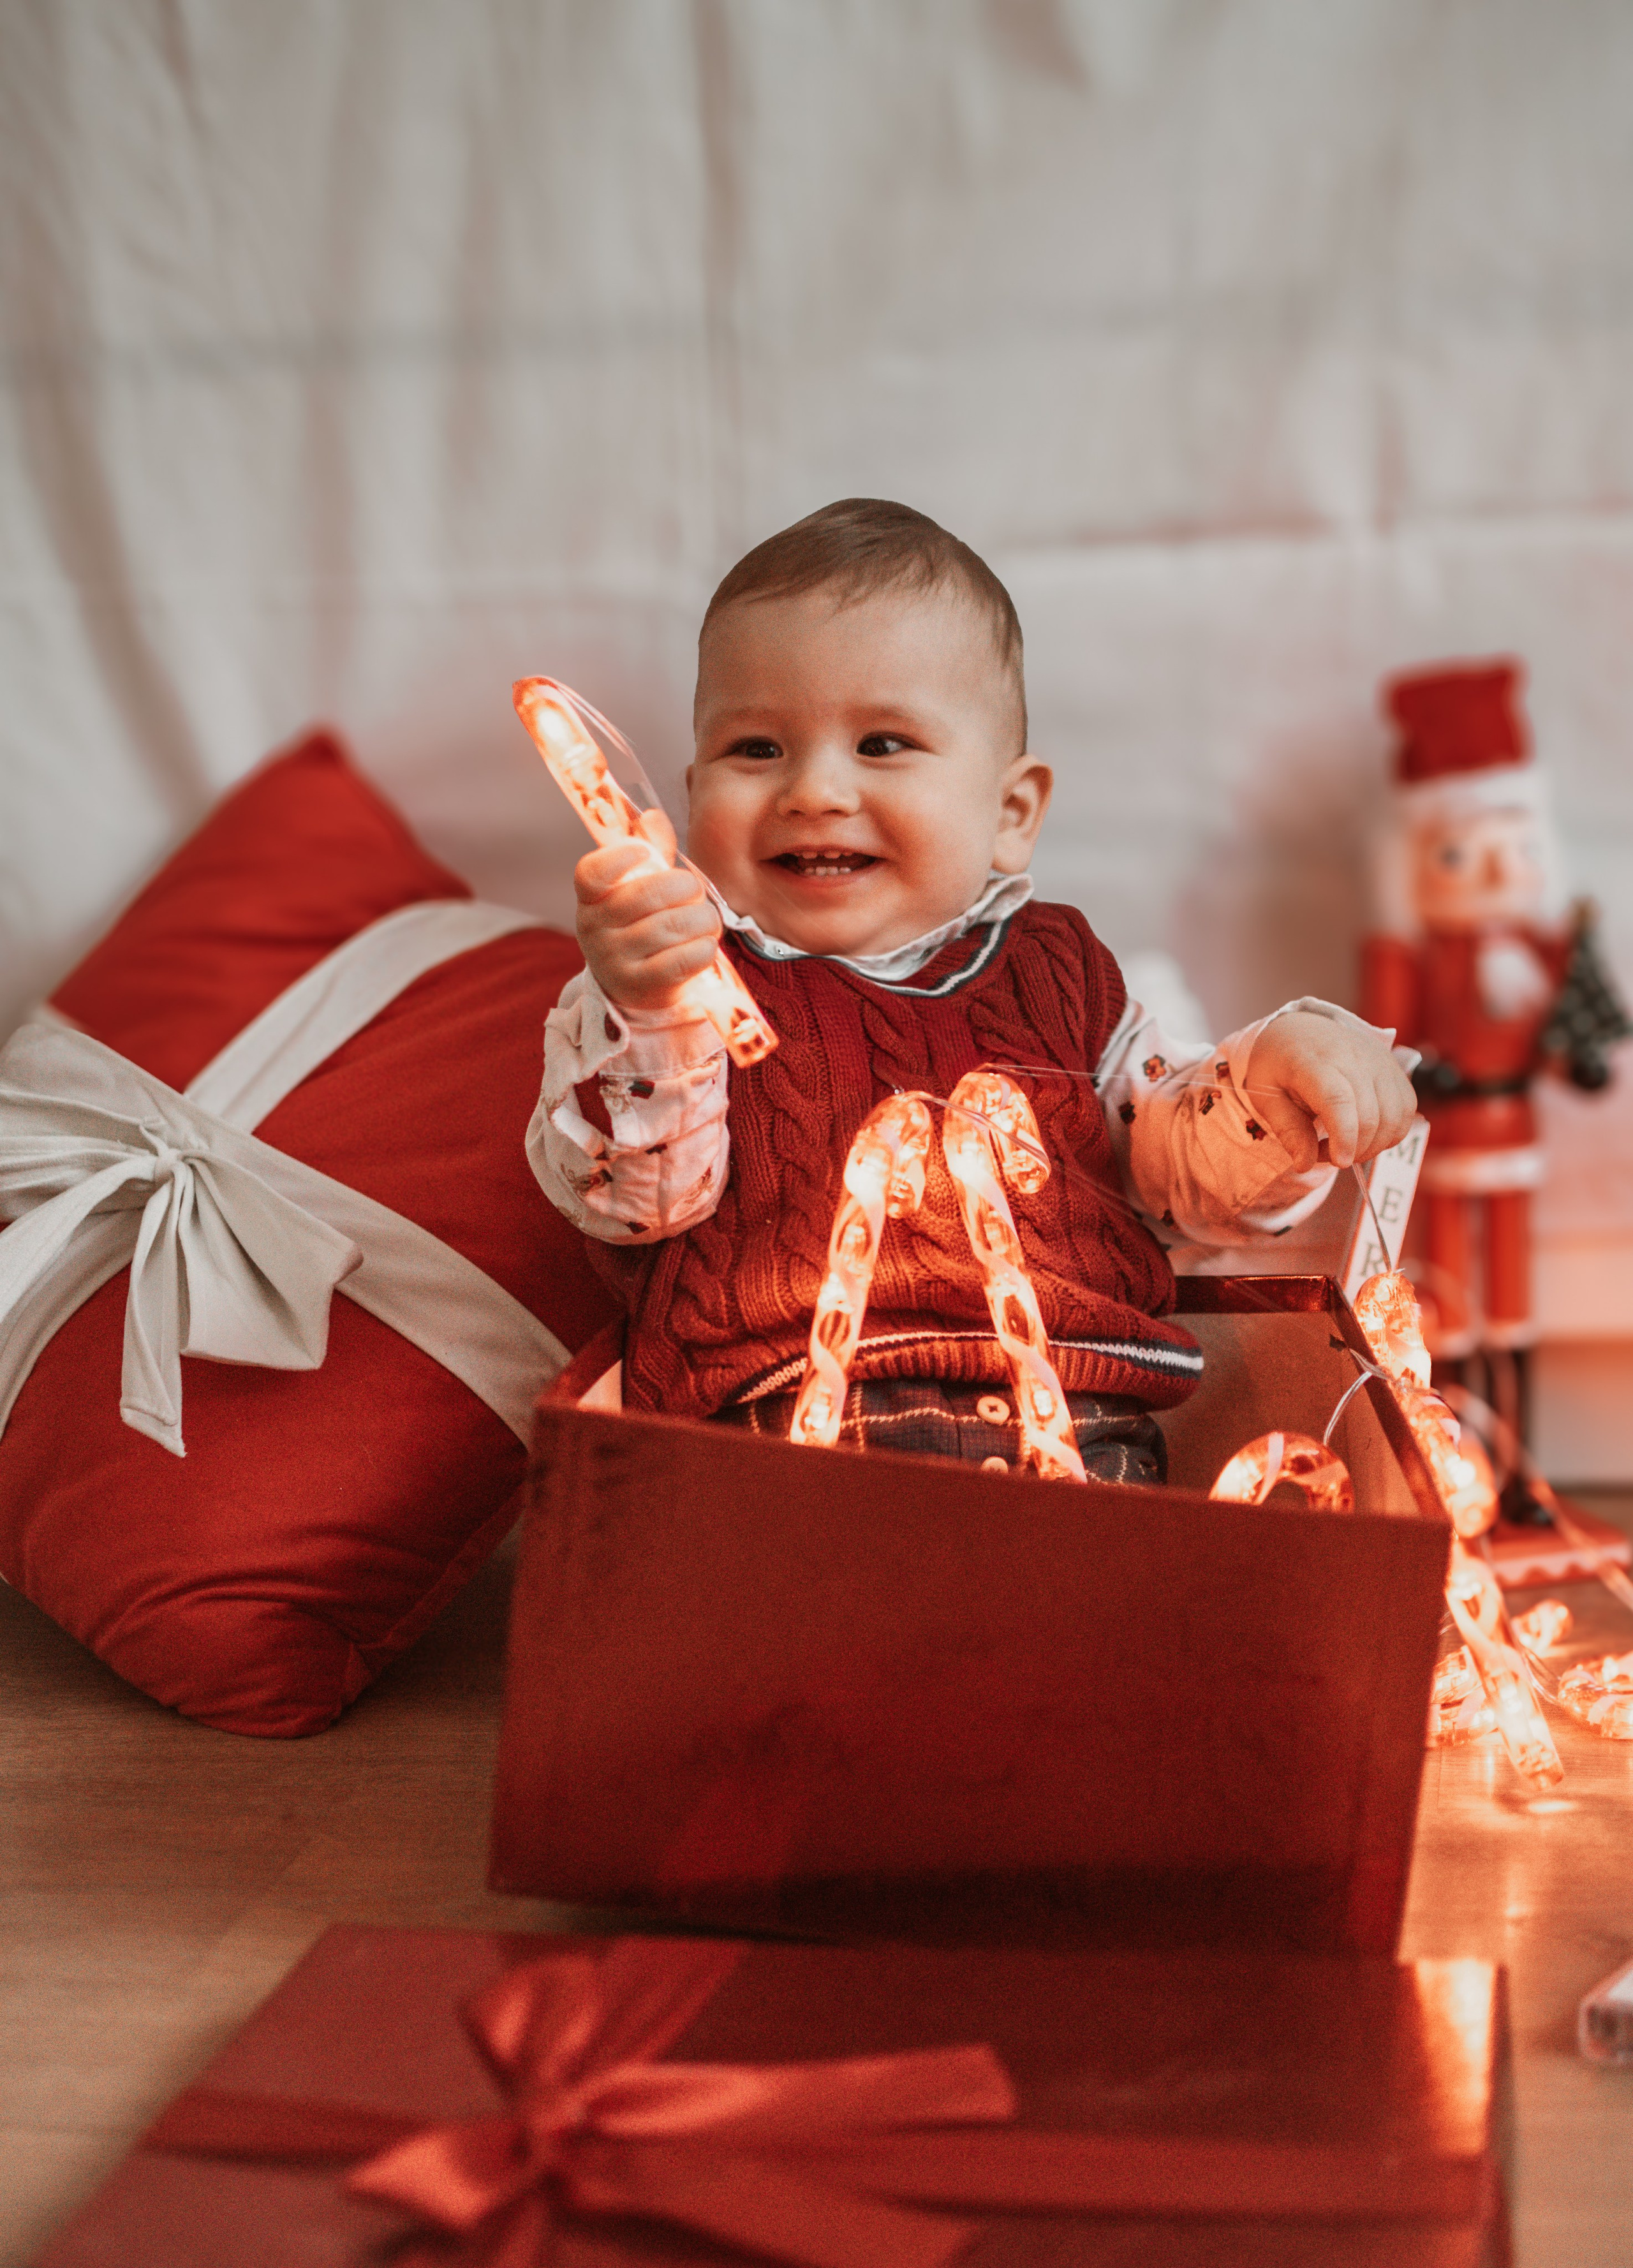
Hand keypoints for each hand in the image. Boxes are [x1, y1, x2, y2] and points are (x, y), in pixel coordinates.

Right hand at [574, 809, 722, 1015]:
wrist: (636, 984)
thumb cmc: (641, 922)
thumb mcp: (639, 884)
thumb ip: (649, 848)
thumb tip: (653, 816)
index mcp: (590, 898)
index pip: (593, 873)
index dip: (621, 857)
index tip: (647, 852)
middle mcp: (594, 929)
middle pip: (647, 895)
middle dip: (686, 887)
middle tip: (696, 892)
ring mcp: (615, 961)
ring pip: (671, 927)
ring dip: (703, 919)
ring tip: (707, 920)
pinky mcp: (641, 987)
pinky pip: (682, 960)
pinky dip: (704, 948)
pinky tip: (706, 944)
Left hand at [1243, 1011, 1416, 1170]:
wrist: (1301, 1029)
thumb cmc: (1279, 1066)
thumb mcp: (1265, 1096)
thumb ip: (1287, 1130)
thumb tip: (1304, 1165)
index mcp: (1314, 1062)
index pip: (1339, 1100)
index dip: (1344, 1136)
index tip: (1339, 1162)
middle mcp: (1353, 1057)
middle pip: (1370, 1115)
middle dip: (1352, 1150)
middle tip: (1325, 1154)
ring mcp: (1379, 1061)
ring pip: (1394, 1116)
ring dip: (1373, 1145)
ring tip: (1345, 1145)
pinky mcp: (1395, 1068)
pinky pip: (1407, 1110)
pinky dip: (1391, 1132)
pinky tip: (1366, 1135)